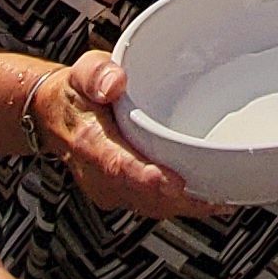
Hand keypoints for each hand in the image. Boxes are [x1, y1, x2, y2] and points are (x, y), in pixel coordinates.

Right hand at [27, 52, 232, 220]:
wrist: (56, 115)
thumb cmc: (76, 91)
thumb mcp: (81, 70)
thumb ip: (97, 74)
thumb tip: (115, 83)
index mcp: (90, 141)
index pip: (118, 165)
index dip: (147, 178)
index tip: (176, 184)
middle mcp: (98, 173)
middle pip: (141, 194)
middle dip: (178, 200)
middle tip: (217, 199)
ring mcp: (108, 187)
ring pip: (148, 205)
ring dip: (183, 207)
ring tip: (220, 201)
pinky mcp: (119, 192)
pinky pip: (149, 205)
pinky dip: (177, 204)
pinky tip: (205, 200)